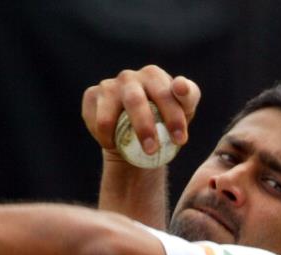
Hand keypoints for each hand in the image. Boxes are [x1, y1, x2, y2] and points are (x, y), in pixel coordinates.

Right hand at [81, 65, 200, 160]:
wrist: (135, 136)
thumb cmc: (164, 120)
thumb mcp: (184, 110)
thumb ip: (188, 96)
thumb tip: (180, 86)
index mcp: (153, 75)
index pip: (165, 93)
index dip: (173, 117)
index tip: (180, 140)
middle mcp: (129, 77)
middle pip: (135, 102)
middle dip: (144, 129)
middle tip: (152, 151)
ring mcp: (108, 86)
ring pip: (109, 115)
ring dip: (119, 137)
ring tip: (127, 153)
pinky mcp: (91, 97)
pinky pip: (97, 122)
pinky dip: (105, 138)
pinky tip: (114, 143)